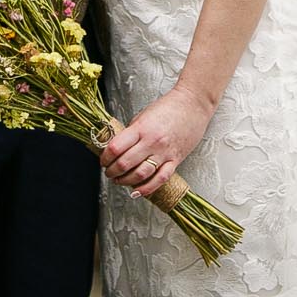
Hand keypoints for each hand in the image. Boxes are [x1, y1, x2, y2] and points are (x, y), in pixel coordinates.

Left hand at [99, 84, 212, 198]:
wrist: (193, 104)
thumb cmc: (168, 107)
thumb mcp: (143, 115)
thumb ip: (131, 133)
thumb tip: (118, 148)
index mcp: (141, 128)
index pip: (115, 148)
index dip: (105, 158)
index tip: (103, 160)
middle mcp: (152, 142)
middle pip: (125, 164)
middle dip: (112, 171)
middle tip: (109, 172)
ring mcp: (164, 152)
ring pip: (140, 174)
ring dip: (126, 181)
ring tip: (119, 180)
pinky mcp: (175, 160)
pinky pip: (160, 179)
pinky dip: (146, 188)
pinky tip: (137, 191)